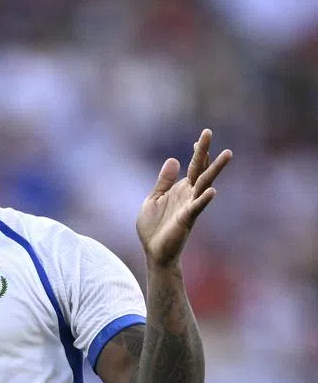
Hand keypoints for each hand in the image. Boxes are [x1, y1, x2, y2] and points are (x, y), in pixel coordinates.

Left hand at [137, 129, 231, 268]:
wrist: (154, 252)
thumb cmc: (154, 227)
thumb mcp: (154, 199)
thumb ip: (164, 181)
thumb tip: (173, 159)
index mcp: (181, 189)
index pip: (193, 166)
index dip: (197, 152)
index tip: (201, 136)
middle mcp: (189, 195)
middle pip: (200, 169)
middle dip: (204, 151)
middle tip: (208, 131)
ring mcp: (190, 206)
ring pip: (205, 184)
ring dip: (215, 169)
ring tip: (228, 153)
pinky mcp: (187, 219)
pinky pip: (197, 207)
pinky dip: (205, 199)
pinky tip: (213, 190)